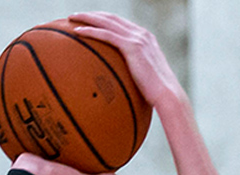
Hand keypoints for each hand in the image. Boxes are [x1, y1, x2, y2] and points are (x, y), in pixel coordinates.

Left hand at [68, 11, 182, 108]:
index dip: (103, 20)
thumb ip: (133, 75)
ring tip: (72, 19)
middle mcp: (141, 34)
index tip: (88, 21)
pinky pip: (107, 35)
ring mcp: (137, 38)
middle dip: (93, 15)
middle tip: (75, 16)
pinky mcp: (132, 47)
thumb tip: (121, 87)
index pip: (120, 24)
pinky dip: (92, 31)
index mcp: (145, 38)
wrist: (167, 95)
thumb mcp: (144, 79)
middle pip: (112, 18)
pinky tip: (78, 32)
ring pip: (107, 22)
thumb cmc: (156, 95)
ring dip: (88, 18)